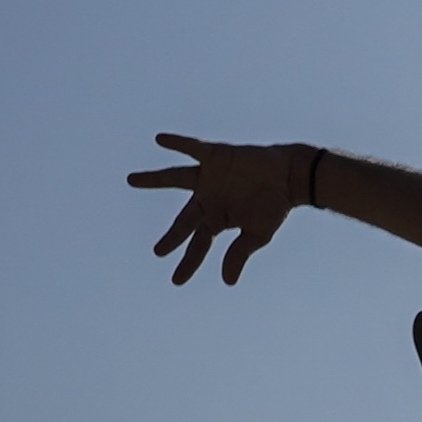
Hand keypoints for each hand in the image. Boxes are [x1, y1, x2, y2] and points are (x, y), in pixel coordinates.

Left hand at [129, 134, 310, 285]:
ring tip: (131, 180)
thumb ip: (238, 254)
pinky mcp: (216, 157)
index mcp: (216, 219)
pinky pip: (192, 149)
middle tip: (158, 252)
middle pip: (182, 221)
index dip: (187, 262)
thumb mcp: (257, 234)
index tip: (177, 281)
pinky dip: (177, 143)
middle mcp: (208, 199)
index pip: (197, 245)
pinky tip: (160, 139)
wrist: (290, 176)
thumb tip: (227, 282)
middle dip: (171, 237)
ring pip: (175, 179)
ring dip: (154, 179)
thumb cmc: (275, 205)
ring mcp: (209, 178)